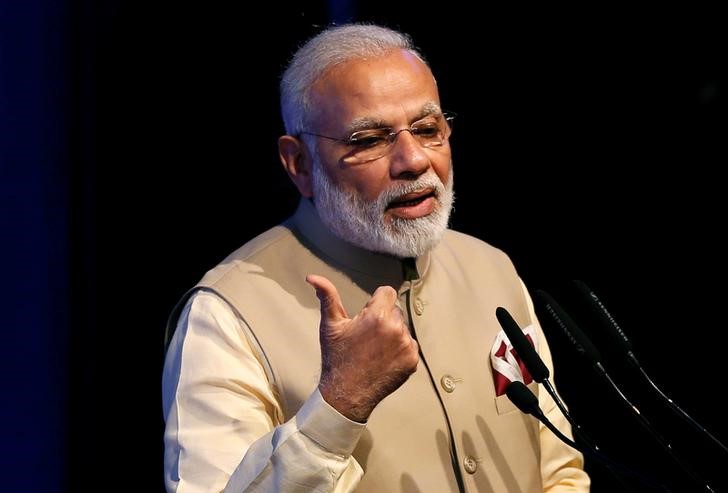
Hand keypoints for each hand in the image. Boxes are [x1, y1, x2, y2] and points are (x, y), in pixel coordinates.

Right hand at [306, 274, 418, 422]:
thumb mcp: (330, 325)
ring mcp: (406, 346)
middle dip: (383, 318)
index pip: (387, 292)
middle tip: (366, 337)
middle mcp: (396, 329)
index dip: (375, 302)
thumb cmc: (336, 358)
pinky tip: (383, 359)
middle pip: (394, 310)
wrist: (346, 394)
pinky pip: (410, 345)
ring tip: (374, 349)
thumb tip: (313, 277)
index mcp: (377, 316)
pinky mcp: (412, 360)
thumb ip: (327, 297)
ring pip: (402, 327)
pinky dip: (400, 350)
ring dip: (392, 333)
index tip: (366, 316)